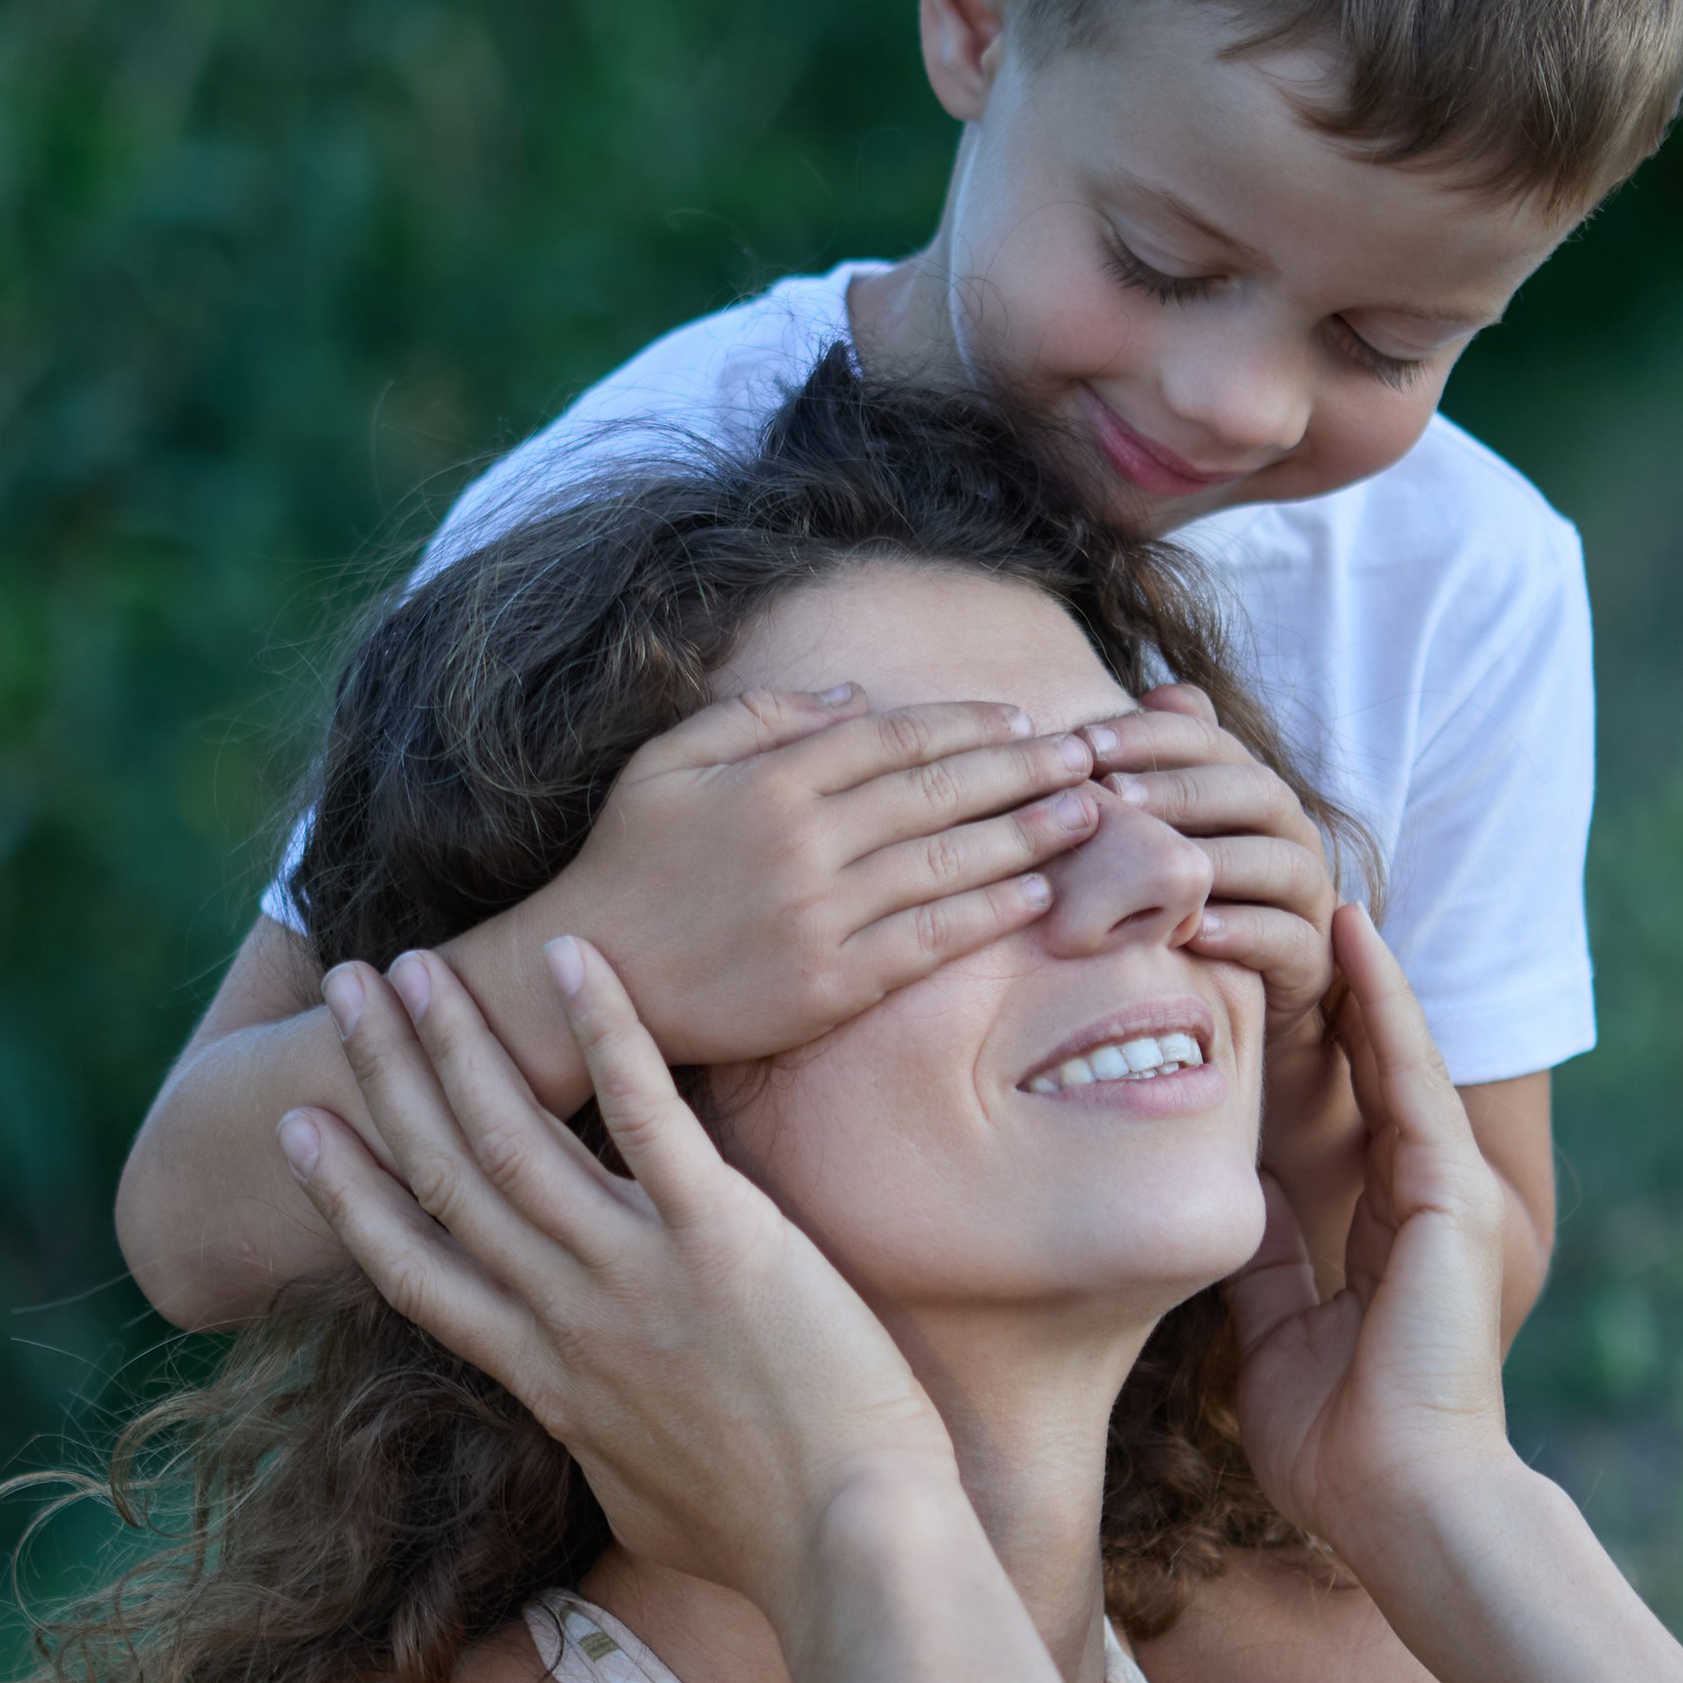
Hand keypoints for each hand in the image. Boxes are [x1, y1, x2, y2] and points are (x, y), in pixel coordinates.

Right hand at [279, 941, 958, 1619]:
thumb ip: (606, 1448)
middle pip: (446, 1177)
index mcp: (544, 1379)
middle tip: (342, 990)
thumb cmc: (769, 1542)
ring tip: (416, 964)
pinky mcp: (721, 1240)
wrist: (849, 1551)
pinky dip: (608, 1034)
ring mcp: (635, 1276)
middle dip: (385, 1077)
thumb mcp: (646, 1503)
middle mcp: (567, 1318)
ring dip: (458, 1043)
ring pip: (515, 1138)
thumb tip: (598, 1437)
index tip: (301, 1126)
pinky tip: (575, 956)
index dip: (350, 1193)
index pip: (416, 1269)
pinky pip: (649, 1117)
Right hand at [511, 687, 1110, 1069]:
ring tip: (1088, 813)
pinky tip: (1038, 895)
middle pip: (938, 793)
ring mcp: (820, 917)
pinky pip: (928, 943)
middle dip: (1023, 769)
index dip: (967, 726)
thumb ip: (761, 717)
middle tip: (1090, 755)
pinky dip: (987, 916)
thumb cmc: (630, 861)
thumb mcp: (669, 760)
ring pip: (946, 864)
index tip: (1023, 720)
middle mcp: (804, 843)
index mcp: (771, 780)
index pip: (895, 739)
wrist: (592, 974)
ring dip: (1027, 836)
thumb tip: (858, 695)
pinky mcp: (828, 987)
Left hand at [1084, 687, 1339, 1036]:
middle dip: (1182, 790)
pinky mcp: (1312, 956)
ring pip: (1280, 861)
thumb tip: (1158, 693)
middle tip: (1115, 797)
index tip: (1084, 744)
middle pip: (1254, 791)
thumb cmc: (1194, 898)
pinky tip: (1192, 931)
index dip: (1151, 736)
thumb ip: (1165, 767)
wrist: (1252, 992)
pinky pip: (1287, 937)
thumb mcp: (1172, 833)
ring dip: (1216, 859)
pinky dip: (1242, 932)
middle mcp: (1290, 831)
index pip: (1211, 742)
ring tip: (1155, 866)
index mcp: (1253, 789)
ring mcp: (1308, 894)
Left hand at [1226, 903, 1512, 1576]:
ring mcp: (1449, 1193)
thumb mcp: (1277, 1338)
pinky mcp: (1453, 1194)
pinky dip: (1384, 1007)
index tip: (1259, 978)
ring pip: (1398, 1056)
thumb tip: (1228, 1210)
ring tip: (1320, 890)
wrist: (1404, 1501)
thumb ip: (1263, 1269)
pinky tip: (1354, 941)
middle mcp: (1425, 1201)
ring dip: (1359, 975)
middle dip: (1337, 991)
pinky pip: (1412, 1078)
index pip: (1343, 1113)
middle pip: (1376, 1069)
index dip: (1309, 1045)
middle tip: (1293, 902)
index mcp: (1384, 1234)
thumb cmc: (1340, 1447)